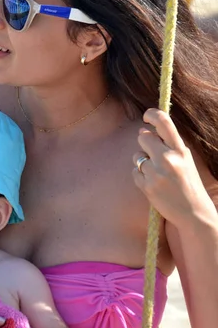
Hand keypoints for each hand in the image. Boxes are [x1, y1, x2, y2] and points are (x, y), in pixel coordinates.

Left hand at [132, 109, 213, 225]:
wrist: (193, 212)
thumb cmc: (188, 183)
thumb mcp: (184, 160)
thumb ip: (166, 144)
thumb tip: (142, 130)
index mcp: (180, 150)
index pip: (164, 123)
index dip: (152, 114)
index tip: (146, 116)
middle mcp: (168, 159)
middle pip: (143, 137)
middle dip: (144, 142)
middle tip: (153, 154)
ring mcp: (156, 173)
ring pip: (137, 156)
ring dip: (142, 162)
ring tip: (157, 173)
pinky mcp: (147, 186)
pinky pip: (134, 172)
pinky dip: (140, 176)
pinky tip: (153, 184)